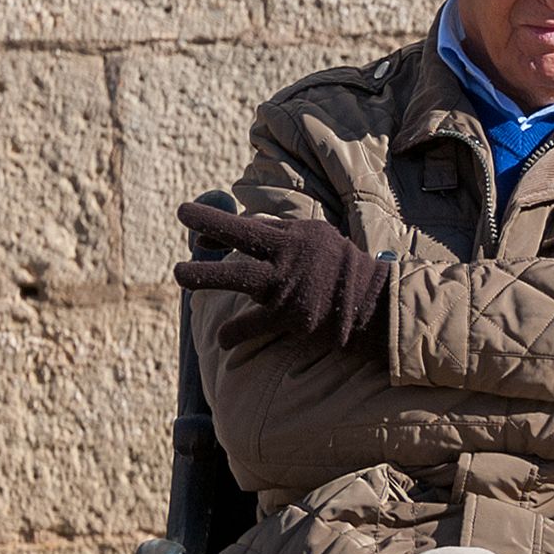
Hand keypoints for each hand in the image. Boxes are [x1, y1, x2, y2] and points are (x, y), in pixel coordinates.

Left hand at [176, 201, 391, 356]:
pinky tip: (220, 339)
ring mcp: (287, 288)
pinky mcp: (290, 318)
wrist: (373, 305)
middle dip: (208, 229)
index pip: (245, 225)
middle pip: (240, 241)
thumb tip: (250, 222)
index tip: (184, 214)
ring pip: (238, 277)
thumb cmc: (342, 267)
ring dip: (204, 276)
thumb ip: (282, 231)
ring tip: (180, 275)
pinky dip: (233, 332)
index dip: (211, 221)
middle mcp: (287, 259)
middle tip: (179, 222)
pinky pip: (252, 326)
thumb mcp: (317, 237)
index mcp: (292, 239)